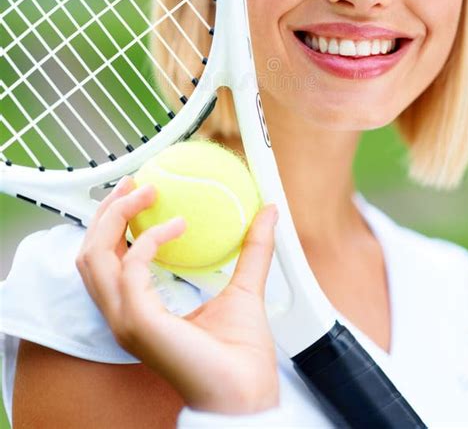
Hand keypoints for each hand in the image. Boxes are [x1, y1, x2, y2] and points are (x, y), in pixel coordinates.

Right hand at [76, 177, 278, 413]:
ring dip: (118, 217)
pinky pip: (131, 267)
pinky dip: (150, 239)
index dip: (114, 222)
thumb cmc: (241, 356)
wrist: (247, 394)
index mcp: (139, 309)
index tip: (137, 191)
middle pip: (90, 253)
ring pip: (94, 257)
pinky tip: (178, 226)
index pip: (106, 260)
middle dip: (107, 211)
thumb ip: (253, 249)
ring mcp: (126, 320)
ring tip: (147, 193)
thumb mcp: (245, 287)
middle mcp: (124, 314)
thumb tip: (268, 211)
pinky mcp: (138, 322)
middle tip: (135, 182)